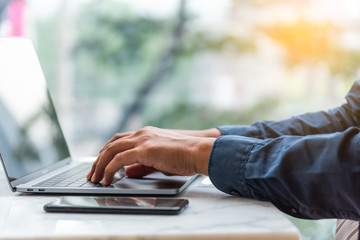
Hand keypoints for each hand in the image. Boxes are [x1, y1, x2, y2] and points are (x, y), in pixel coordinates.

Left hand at [86, 126, 216, 185]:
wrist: (197, 152)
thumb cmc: (183, 157)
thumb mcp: (159, 161)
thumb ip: (142, 165)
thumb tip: (127, 171)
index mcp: (145, 134)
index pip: (119, 140)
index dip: (106, 152)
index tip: (100, 165)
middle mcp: (141, 133)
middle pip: (111, 144)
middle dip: (98, 159)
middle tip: (92, 174)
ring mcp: (142, 140)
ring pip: (111, 150)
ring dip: (100, 165)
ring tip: (95, 178)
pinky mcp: (144, 149)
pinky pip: (119, 159)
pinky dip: (109, 169)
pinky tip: (107, 179)